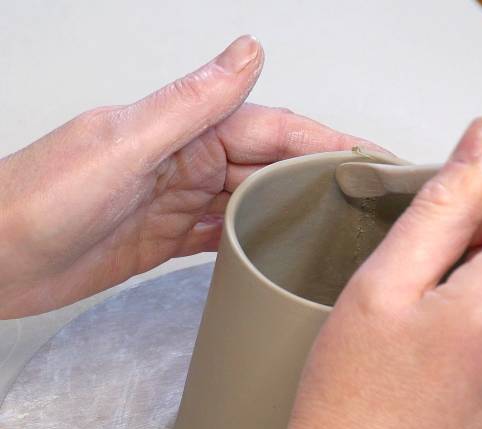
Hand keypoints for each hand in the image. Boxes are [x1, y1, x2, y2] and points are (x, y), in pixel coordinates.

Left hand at [0, 35, 375, 318]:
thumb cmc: (38, 199)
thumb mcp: (123, 145)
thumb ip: (190, 104)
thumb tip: (247, 52)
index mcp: (181, 131)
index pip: (273, 132)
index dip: (327, 142)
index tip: (373, 158)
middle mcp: (186, 163)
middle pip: (271, 168)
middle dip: (322, 180)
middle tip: (372, 202)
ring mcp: (178, 203)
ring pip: (251, 203)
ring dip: (293, 212)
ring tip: (341, 228)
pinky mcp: (166, 240)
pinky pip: (223, 237)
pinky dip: (253, 242)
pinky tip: (278, 252)